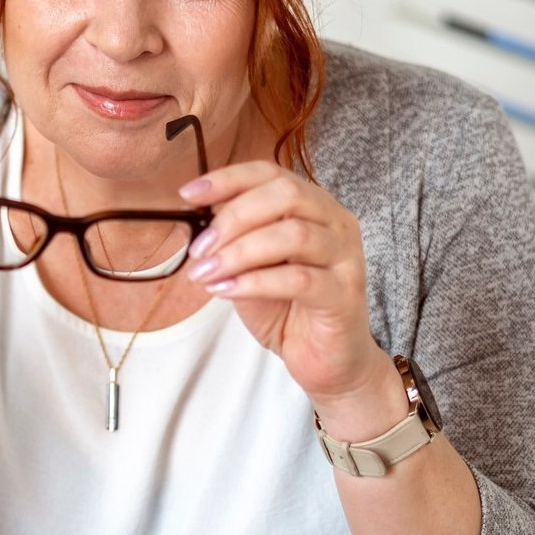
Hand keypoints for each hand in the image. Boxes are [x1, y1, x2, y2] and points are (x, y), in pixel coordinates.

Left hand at [179, 162, 386, 409]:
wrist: (324, 360)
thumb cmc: (288, 310)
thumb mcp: (249, 269)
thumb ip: (232, 244)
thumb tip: (196, 226)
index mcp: (312, 206)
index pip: (270, 174)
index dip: (228, 179)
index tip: (188, 194)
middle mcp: (335, 222)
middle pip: (285, 195)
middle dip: (233, 218)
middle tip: (199, 249)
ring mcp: (345, 257)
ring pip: (292, 235)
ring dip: (239, 252)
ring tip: (205, 274)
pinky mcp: (344, 294)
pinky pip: (298, 279)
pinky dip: (255, 282)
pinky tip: (226, 291)